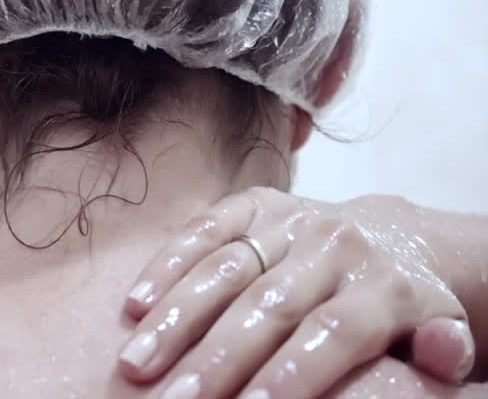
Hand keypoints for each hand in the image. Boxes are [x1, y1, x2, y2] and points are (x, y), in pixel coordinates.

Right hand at [117, 188, 476, 397]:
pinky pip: (204, 229)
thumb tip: (441, 351)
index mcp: (384, 284)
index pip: (333, 333)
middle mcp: (337, 243)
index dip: (293, 373)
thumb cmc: (397, 310)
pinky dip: (167, 265)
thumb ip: (440, 348)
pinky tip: (134, 306)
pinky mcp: (253, 201)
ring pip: (225, 267)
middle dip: (216, 357)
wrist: (388, 237)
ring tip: (137, 363)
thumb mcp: (435, 330)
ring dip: (175, 318)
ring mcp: (291, 218)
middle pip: (269, 305)